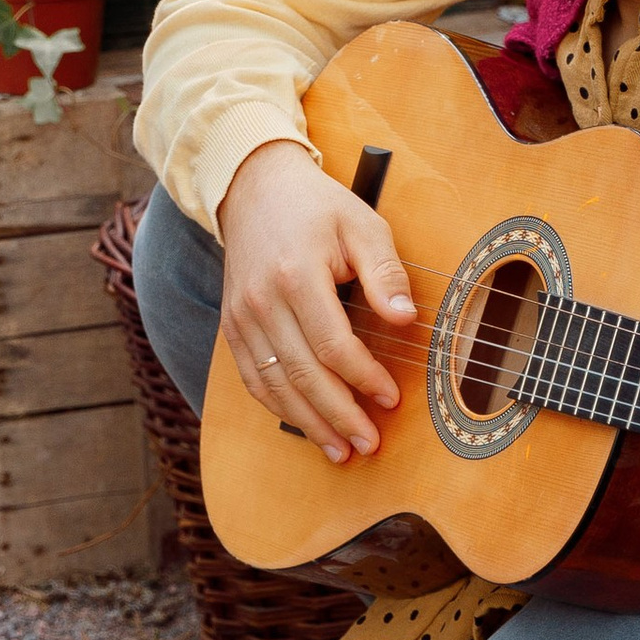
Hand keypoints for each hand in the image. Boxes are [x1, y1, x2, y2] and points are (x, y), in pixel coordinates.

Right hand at [216, 137, 417, 466]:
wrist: (254, 189)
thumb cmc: (317, 207)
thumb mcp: (362, 224)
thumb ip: (384, 272)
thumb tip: (406, 319)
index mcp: (297, 276)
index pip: (333, 344)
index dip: (364, 378)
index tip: (392, 398)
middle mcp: (262, 303)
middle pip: (302, 375)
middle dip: (339, 415)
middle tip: (369, 443)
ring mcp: (241, 318)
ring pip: (274, 386)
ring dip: (309, 423)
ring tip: (341, 450)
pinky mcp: (232, 327)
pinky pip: (252, 380)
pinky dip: (279, 408)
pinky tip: (305, 425)